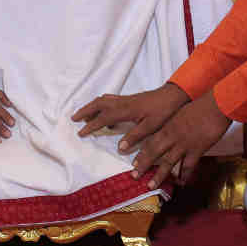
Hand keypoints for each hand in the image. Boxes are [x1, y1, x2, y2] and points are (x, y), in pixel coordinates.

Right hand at [73, 82, 188, 140]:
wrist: (173, 96)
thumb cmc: (164, 112)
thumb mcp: (151, 127)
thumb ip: (135, 137)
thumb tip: (119, 148)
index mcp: (126, 110)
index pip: (103, 118)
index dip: (91, 125)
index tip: (81, 133)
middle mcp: (122, 102)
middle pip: (98, 104)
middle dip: (85, 111)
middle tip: (73, 118)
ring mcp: (125, 99)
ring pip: (103, 100)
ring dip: (91, 106)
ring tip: (84, 115)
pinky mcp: (129, 99)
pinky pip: (110, 99)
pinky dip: (101, 105)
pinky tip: (104, 114)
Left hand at [126, 91, 231, 188]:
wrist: (216, 106)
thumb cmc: (201, 106)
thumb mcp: (181, 113)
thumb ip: (174, 123)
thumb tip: (171, 129)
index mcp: (168, 126)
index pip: (150, 141)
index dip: (142, 153)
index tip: (134, 163)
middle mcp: (172, 136)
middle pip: (153, 152)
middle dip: (143, 165)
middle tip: (134, 176)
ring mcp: (184, 144)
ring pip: (167, 162)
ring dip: (159, 175)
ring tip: (151, 185)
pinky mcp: (197, 150)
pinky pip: (188, 166)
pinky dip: (184, 175)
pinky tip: (181, 182)